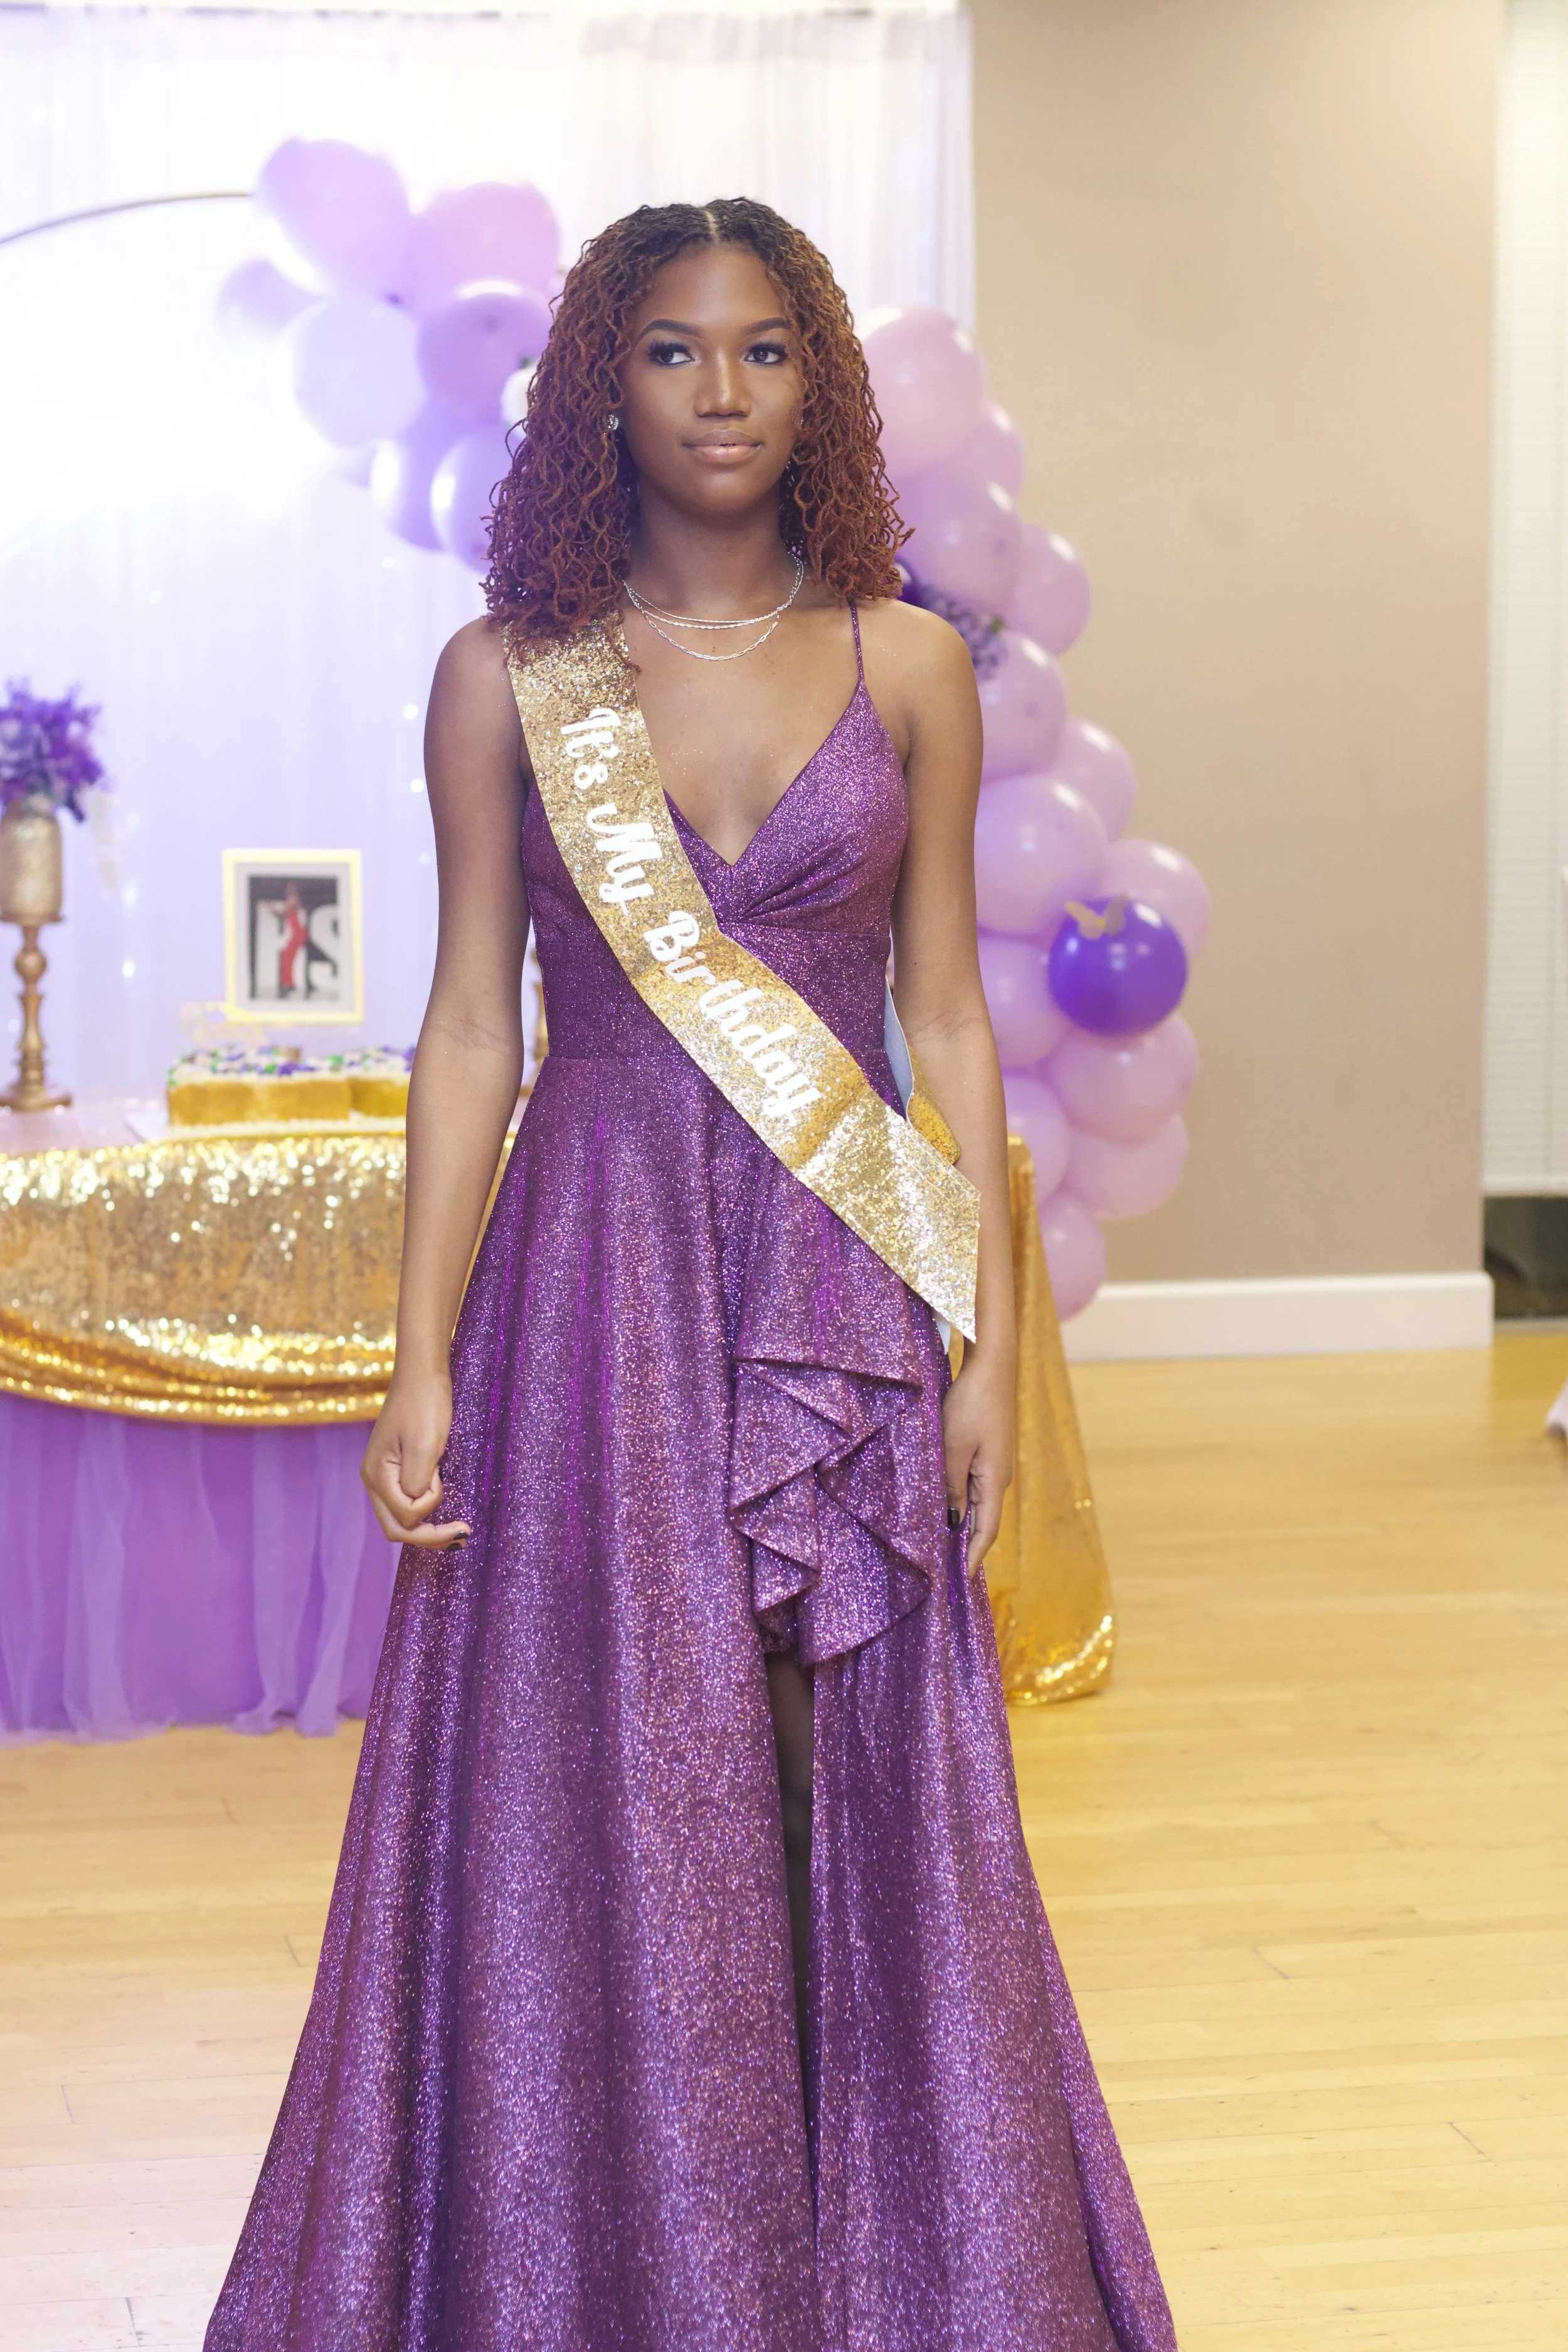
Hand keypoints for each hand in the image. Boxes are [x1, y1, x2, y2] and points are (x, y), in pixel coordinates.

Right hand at [360, 1372, 469, 1550]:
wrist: (422, 1373)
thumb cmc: (425, 1405)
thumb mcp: (425, 1446)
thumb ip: (417, 1484)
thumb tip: (417, 1510)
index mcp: (377, 1476)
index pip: (404, 1517)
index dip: (429, 1510)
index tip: (442, 1480)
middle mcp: (374, 1480)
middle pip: (396, 1528)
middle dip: (428, 1536)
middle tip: (462, 1535)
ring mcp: (384, 1475)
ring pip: (401, 1518)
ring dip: (428, 1525)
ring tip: (457, 1527)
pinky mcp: (396, 1468)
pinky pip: (407, 1500)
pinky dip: (426, 1509)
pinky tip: (443, 1507)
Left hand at [941, 1346, 1014, 1574]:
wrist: (991, 1366)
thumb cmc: (971, 1405)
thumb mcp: (952, 1448)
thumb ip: (950, 1486)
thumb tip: (952, 1520)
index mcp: (994, 1480)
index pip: (987, 1530)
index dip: (975, 1556)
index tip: (963, 1579)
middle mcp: (998, 1476)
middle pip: (984, 1520)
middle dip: (967, 1545)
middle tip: (946, 1568)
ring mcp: (993, 1463)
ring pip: (977, 1502)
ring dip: (962, 1523)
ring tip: (941, 1544)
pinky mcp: (986, 1450)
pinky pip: (973, 1485)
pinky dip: (960, 1502)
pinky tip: (944, 1505)